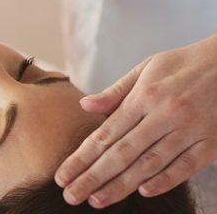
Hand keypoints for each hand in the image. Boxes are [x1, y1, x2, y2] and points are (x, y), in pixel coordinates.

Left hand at [54, 33, 216, 207]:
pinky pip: (186, 166)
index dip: (81, 157)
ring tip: (97, 200)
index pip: (106, 134)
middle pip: (122, 153)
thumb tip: (85, 107)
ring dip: (121, 185)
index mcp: (145, 96)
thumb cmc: (182, 64)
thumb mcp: (146, 68)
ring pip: (150, 164)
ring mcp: (190, 130)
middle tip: (71, 196)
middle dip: (93, 177)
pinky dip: (165, 180)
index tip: (62, 175)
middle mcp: (165, 115)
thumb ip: (115, 92)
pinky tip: (143, 192)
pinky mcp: (211, 142)